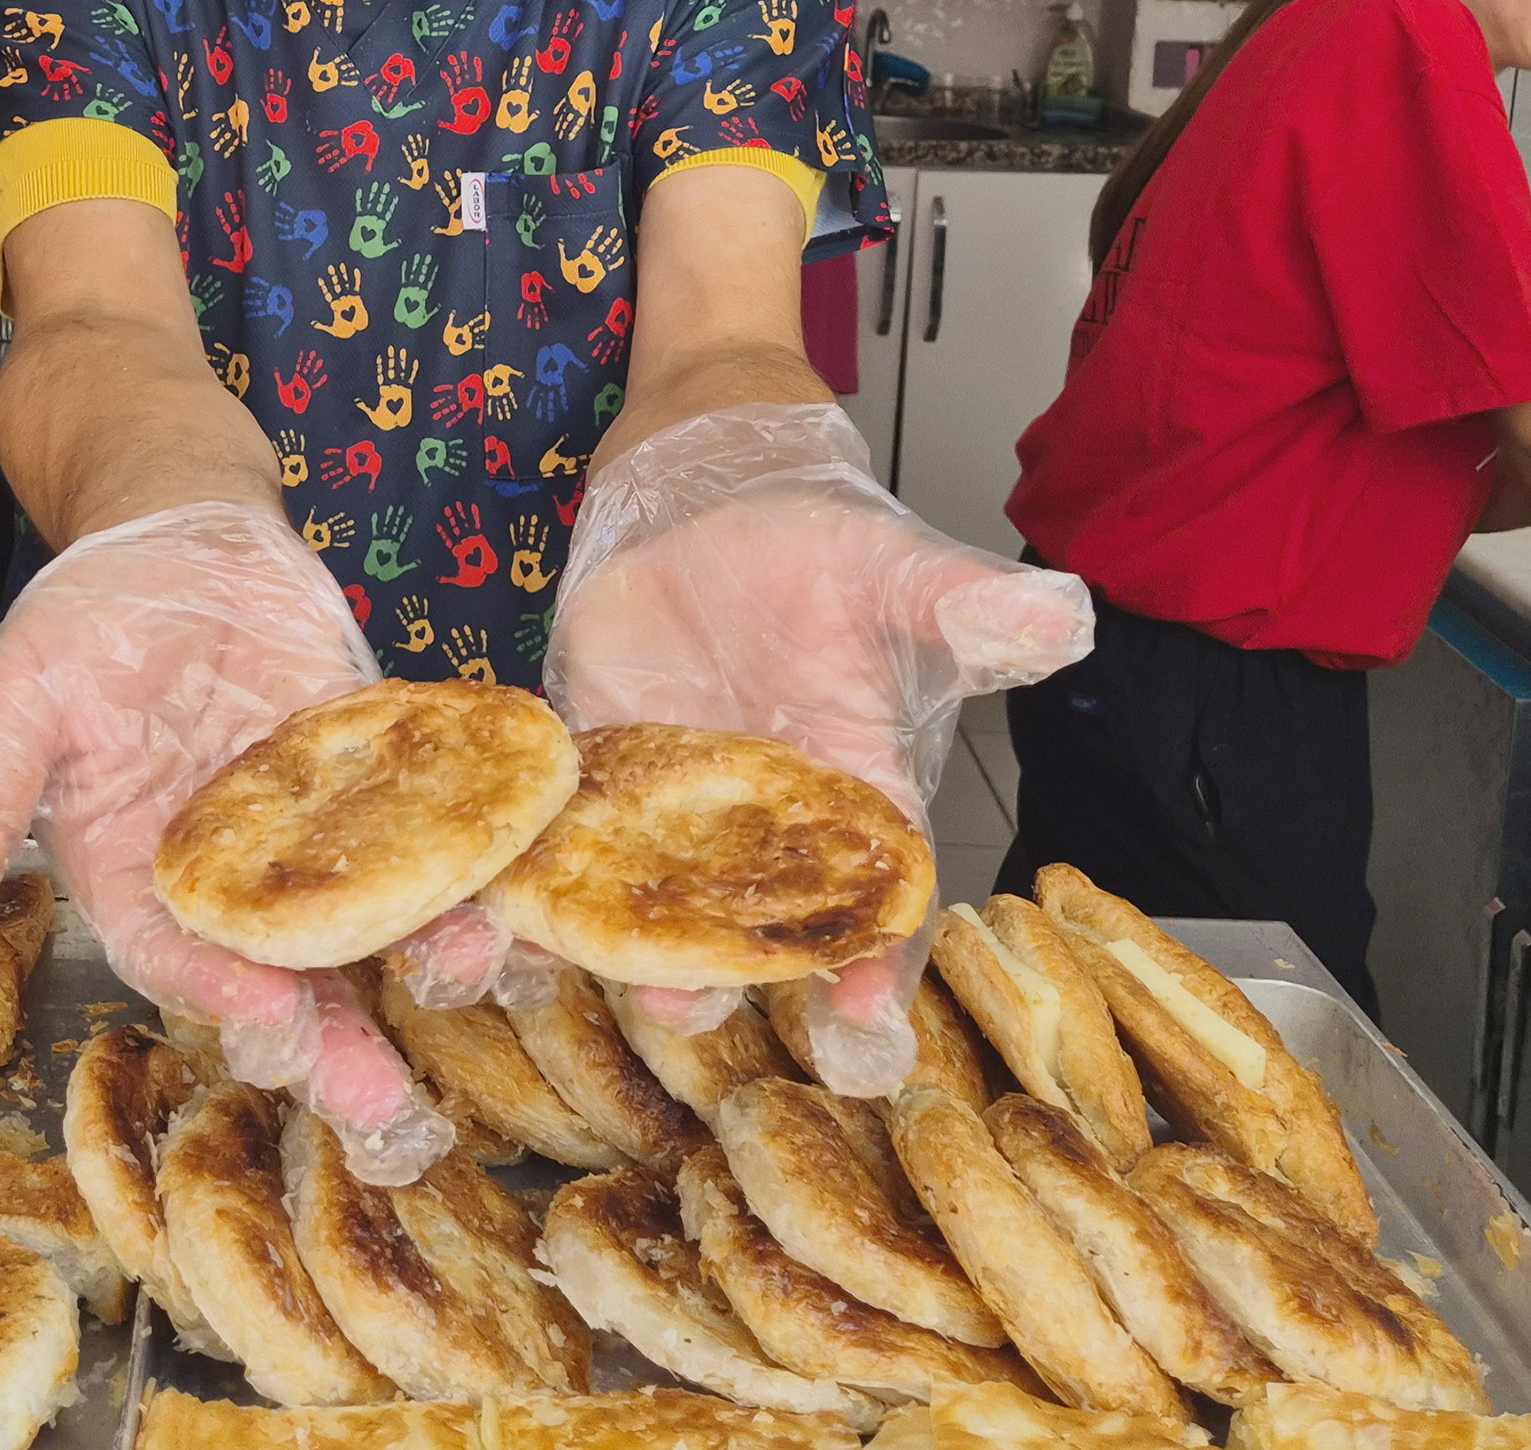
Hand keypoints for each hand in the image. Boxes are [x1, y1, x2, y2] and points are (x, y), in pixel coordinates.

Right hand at [0, 501, 449, 1173]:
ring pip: (366, 914)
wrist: (180, 527)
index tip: (271, 1019)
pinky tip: (516, 883)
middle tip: (386, 1102)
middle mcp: (227, 875)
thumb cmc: (85, 613)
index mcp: (132, 873)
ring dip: (420, 955)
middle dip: (333, 1039)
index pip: (173, 957)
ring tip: (473, 979)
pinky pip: (430, 820)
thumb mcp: (18, 692)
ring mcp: (309, 828)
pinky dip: (472, 854)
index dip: (219, 992)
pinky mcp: (377, 771)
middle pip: (280, 972)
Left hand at [545, 403, 1092, 1092]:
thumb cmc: (825, 549)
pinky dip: (510, 877)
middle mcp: (757, 833)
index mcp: (854, 801)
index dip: (872, 970)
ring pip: (631, 904)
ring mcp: (663, 812)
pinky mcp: (582, 775)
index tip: (863, 1030)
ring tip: (542, 974)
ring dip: (589, 949)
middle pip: (741, 933)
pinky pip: (546, 840)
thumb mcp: (899, 571)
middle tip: (684, 1014)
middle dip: (715, 983)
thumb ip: (969, 606)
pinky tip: (471, 912)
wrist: (716, 500)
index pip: (875, 906)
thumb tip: (1058, 614)